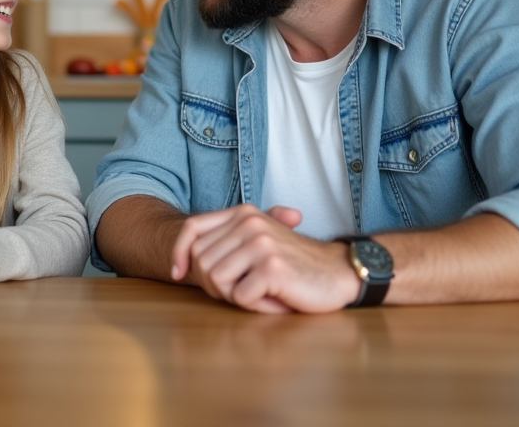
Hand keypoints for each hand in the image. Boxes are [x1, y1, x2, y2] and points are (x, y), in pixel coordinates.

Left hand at [170, 204, 360, 313]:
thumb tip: (184, 257)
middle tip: (243, 291)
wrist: (339, 272)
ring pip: (217, 281)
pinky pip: (240, 297)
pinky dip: (255, 305)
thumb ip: (227, 240)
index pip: (192, 228)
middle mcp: (249, 223)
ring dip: (236, 297)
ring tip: (262, 293)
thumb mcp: (260, 240)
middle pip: (201, 262)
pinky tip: (276, 299)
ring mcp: (260, 243)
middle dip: (214, 285)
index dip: (179, 253)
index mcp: (243, 213)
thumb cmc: (295, 263)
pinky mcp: (271, 267)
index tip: (179, 274)